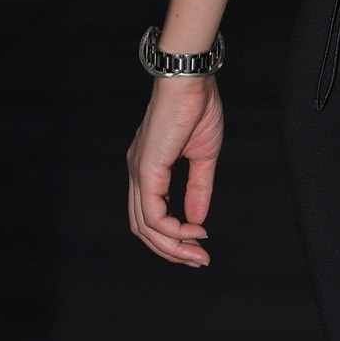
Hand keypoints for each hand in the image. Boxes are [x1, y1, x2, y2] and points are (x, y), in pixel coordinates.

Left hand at [127, 74, 222, 266]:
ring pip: (146, 227)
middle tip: (199, 261)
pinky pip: (153, 213)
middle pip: (143, 228)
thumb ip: (198, 189)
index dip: (173, 238)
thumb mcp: (203, 157)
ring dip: (173, 246)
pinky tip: (194, 231)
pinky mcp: (146, 170)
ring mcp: (138, 172)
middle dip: (171, 251)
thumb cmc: (196, 107)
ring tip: (198, 253)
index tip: (201, 244)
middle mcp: (136, 173)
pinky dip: (174, 230)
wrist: (189, 80)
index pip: (150, 216)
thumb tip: (198, 220)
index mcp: (147, 168)